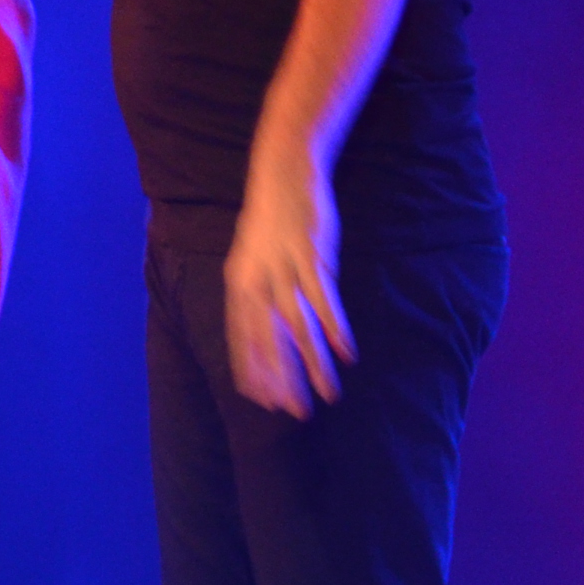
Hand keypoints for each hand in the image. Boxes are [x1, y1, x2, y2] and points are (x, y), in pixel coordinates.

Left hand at [223, 145, 350, 417]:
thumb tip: (262, 330)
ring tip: (327, 393)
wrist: (283, 172)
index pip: (242, 339)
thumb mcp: (250, 258)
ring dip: (314, 364)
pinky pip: (324, 303)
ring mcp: (285, 271)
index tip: (263, 402)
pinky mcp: (312, 259)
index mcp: (238, 284)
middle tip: (294, 412)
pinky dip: (335, 330)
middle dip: (283, 380)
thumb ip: (254, 293)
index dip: (253, 372)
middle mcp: (257, 282)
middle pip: (269, 343)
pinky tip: (345, 353)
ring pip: (299, 329)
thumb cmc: (269, 221)